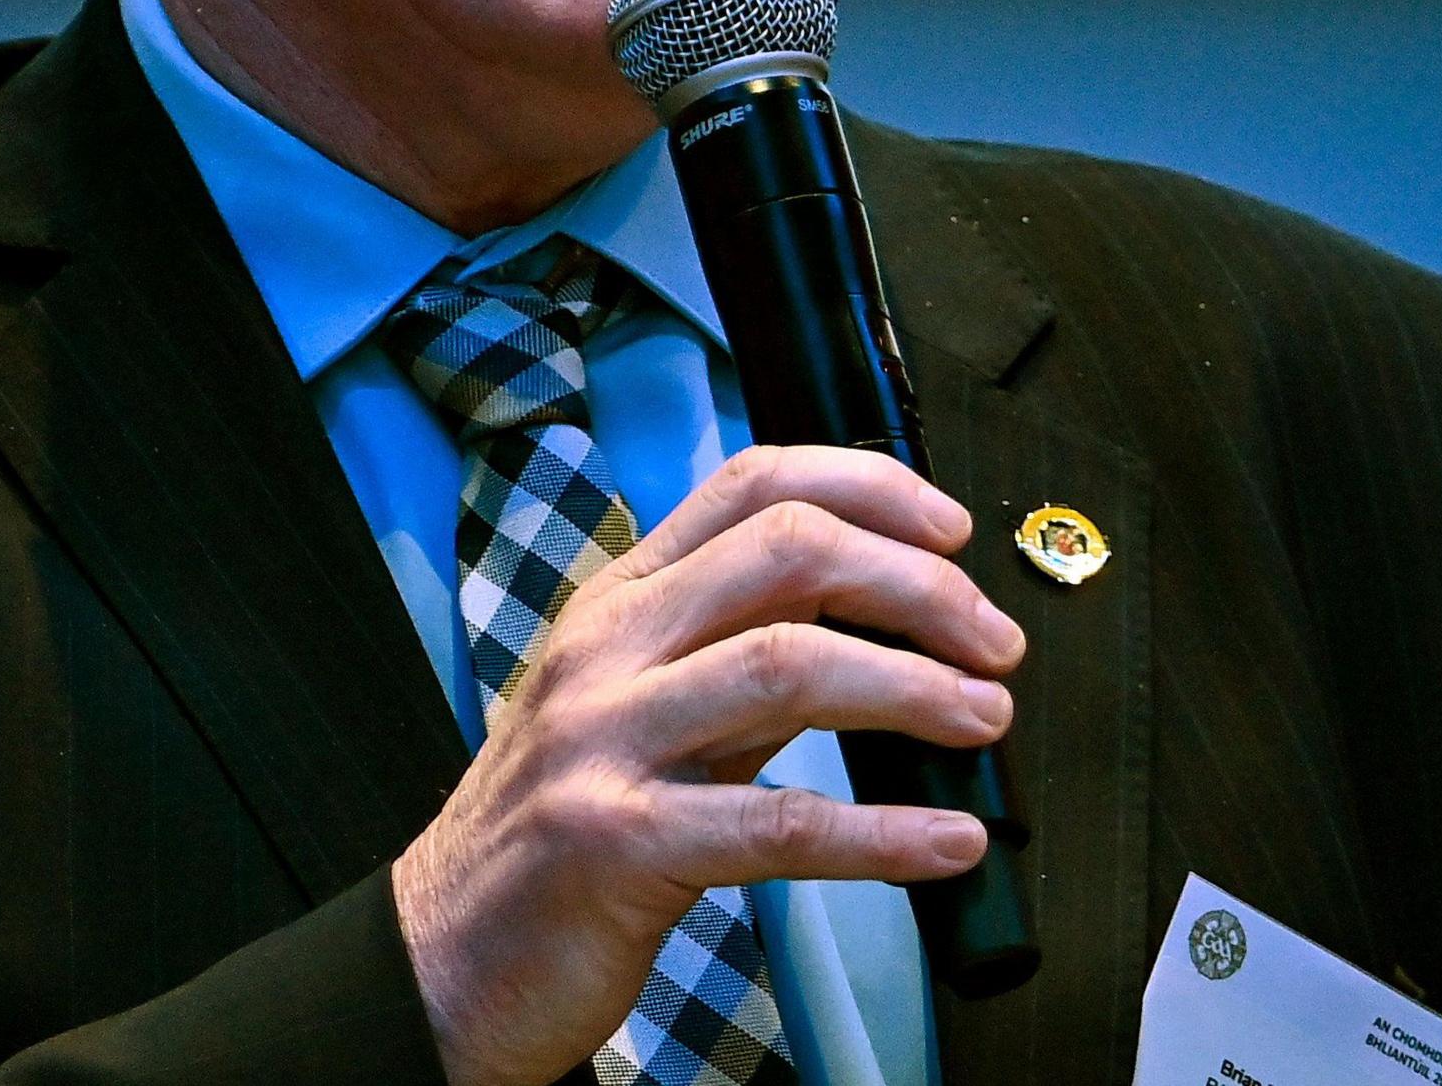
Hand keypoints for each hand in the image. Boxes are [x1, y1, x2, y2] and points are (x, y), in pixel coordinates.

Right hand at [389, 444, 1027, 1085]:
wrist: (447, 957)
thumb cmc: (561, 831)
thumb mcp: (644, 708)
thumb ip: (743, 650)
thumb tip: (881, 615)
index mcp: (619, 601)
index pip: (753, 484)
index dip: (871, 489)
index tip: (951, 533)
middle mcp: (608, 651)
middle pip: (789, 554)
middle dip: (919, 587)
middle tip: (993, 644)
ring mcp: (604, 742)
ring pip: (789, 667)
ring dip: (915, 689)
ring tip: (984, 720)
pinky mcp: (617, 845)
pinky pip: (777, 823)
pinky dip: (884, 833)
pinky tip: (944, 842)